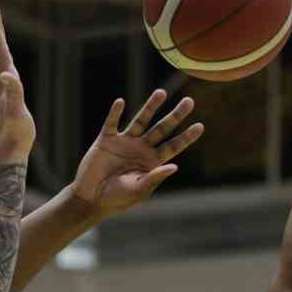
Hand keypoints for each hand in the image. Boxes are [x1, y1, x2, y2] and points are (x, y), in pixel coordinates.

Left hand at [0, 4, 34, 164]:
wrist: (9, 152)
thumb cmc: (15, 134)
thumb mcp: (16, 112)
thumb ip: (13, 92)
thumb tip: (5, 74)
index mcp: (4, 82)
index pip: (0, 50)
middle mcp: (2, 83)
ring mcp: (4, 91)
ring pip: (1, 61)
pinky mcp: (8, 99)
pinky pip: (6, 73)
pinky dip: (6, 62)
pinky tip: (6, 62)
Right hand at [72, 90, 204, 216]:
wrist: (91, 199)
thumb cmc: (117, 198)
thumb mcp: (138, 190)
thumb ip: (154, 178)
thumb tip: (174, 167)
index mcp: (152, 162)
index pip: (173, 146)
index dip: (186, 137)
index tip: (200, 126)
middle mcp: (141, 148)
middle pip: (161, 129)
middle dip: (175, 116)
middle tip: (189, 102)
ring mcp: (124, 142)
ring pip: (140, 120)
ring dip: (150, 107)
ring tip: (161, 92)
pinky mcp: (106, 140)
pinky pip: (112, 123)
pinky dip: (115, 113)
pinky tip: (120, 102)